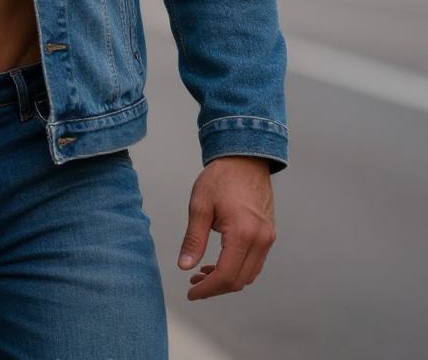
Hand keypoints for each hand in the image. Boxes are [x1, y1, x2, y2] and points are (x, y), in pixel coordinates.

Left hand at [177, 156, 275, 300]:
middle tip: (194, 284)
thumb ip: (193, 239)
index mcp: (242, 234)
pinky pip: (255, 262)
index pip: (226, 276)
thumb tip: (185, 266)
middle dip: (216, 287)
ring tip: (203, 274)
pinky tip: (219, 262)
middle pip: (240, 280)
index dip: (208, 289)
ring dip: (227, 280)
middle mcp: (260, 240)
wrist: (244, 159)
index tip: (192, 293)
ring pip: (249, 274)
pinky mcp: (268, 234)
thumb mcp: (199, 206)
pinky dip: (238, 268)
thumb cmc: (220, 178)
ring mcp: (268, 238)